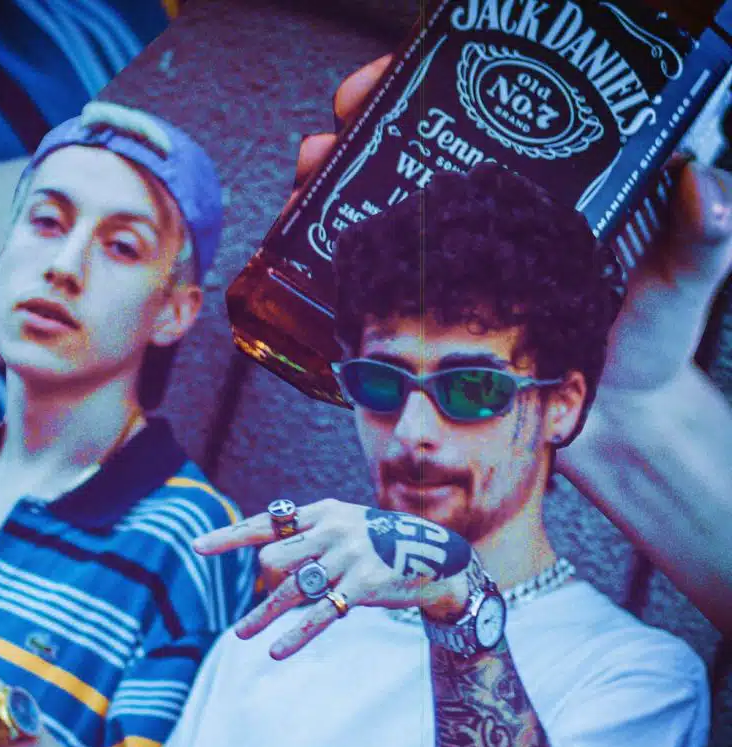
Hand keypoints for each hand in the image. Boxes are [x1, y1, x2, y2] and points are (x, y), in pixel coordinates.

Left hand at [193, 500, 471, 659]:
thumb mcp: (344, 526)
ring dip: (262, 615)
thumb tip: (265, 557)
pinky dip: (296, 635)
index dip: (230, 536)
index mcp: (322, 512)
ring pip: (291, 590)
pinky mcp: (362, 586)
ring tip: (241, 635)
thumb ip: (307, 538)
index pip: (267, 523)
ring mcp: (347, 558)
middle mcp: (331, 531)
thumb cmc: (379, 543)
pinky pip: (320, 615)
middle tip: (276, 594)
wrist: (437, 558)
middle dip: (267, 581)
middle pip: (274, 558)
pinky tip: (276, 650)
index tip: (198, 547)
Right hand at [295, 55, 731, 395]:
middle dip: (359, 130)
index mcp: (533, 193)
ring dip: (325, 187)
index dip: (425, 87)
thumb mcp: (678, 285)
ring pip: (369, 210)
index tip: (394, 77)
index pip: (473, 119)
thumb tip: (699, 182)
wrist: (603, 426)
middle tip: (338, 128)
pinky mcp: (416, 320)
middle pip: (404, 156)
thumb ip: (696, 240)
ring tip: (305, 183)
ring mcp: (442, 272)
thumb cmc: (643, 352)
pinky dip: (321, 257)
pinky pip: (361, 278)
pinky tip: (298, 244)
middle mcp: (479, 225)